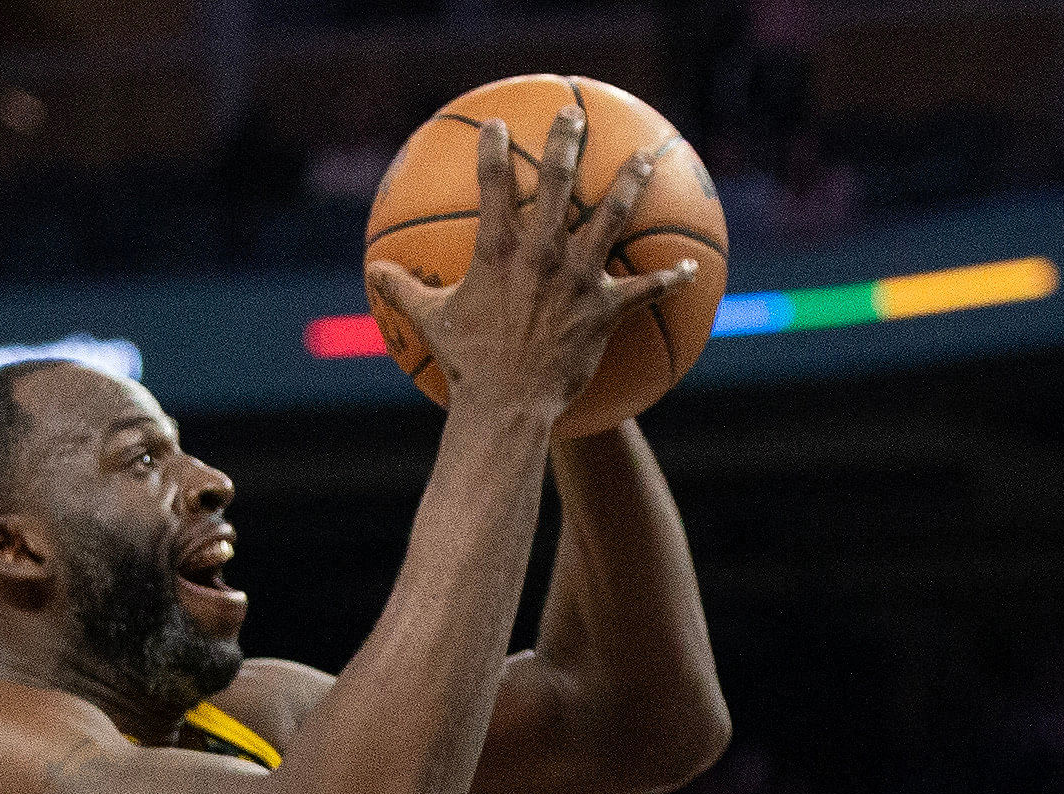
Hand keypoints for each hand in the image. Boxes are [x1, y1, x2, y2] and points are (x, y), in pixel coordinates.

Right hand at [365, 110, 694, 424]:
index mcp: (499, 250)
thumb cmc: (468, 365)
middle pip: (558, 181)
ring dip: (630, 184)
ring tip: (645, 159)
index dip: (493, 149)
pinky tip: (689, 268)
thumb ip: (402, 289)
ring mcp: (577, 278)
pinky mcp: (604, 310)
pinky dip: (669, 278)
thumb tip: (374, 271)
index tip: (498, 126)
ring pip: (611, 217)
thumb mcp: (430, 321)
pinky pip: (645, 290)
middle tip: (575, 116)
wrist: (507, 406)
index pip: (493, 183)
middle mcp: (541, 253)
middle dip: (567, 141)